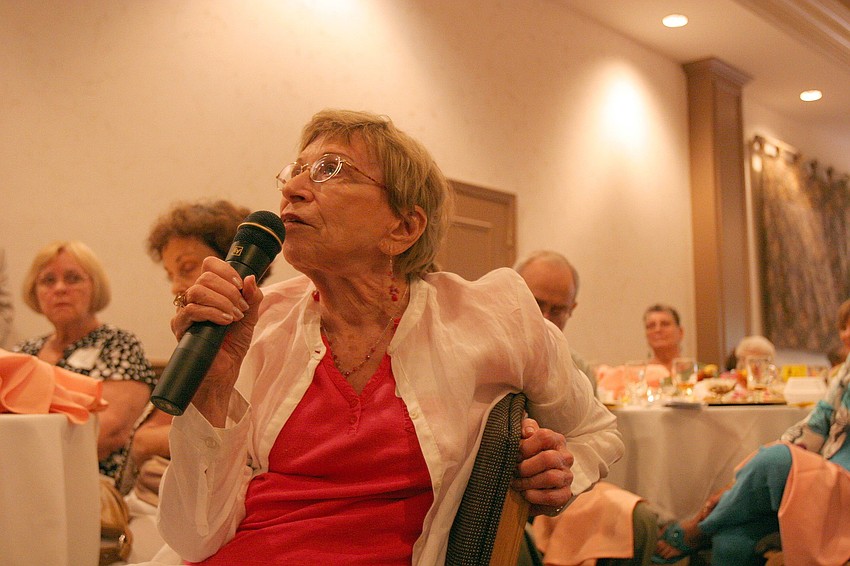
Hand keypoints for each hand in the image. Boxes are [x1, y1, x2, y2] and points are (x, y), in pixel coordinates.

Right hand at [170, 257, 261, 420]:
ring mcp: (186, 313)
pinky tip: (224, 323)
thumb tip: (250, 278)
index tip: (240, 285)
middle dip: (229, 291)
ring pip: (197, 291)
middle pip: (205, 277)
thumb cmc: (233, 347)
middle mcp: (196, 300)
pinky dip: (212, 313)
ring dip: (221, 301)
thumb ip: (253, 298)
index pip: (210, 266)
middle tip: (241, 309)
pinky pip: (191, 310)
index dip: (225, 270)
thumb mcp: (249, 319)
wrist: (224, 374)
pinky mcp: (180, 327)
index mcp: (212, 293)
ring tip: (233, 318)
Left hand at [511, 417, 573, 515]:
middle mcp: (565, 457)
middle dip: (525, 467)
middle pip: (547, 458)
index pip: (544, 437)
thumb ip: (525, 428)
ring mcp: (567, 476)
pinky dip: (535, 496)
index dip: (526, 446)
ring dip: (528, 482)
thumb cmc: (527, 456)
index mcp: (556, 440)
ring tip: (516, 483)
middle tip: (513, 471)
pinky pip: (552, 496)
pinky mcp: (565, 494)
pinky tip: (525, 493)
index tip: (515, 455)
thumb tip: (528, 432)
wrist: (532, 481)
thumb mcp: (524, 438)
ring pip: (550, 477)